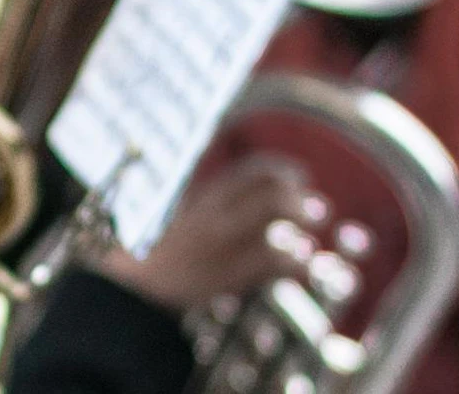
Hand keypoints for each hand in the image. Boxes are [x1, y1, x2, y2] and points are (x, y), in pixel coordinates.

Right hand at [97, 156, 323, 313]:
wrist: (140, 286)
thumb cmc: (170, 251)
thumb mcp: (192, 214)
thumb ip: (222, 200)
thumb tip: (265, 190)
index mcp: (208, 197)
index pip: (256, 171)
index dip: (287, 173)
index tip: (300, 180)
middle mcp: (218, 215)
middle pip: (273, 195)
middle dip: (303, 202)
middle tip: (317, 212)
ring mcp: (224, 245)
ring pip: (277, 226)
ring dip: (303, 229)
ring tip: (309, 241)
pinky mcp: (230, 275)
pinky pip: (275, 263)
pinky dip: (297, 263)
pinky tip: (301, 266)